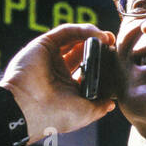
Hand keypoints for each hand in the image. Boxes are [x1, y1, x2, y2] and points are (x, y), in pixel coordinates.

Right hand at [0, 24, 117, 144]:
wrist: (29, 109)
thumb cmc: (55, 116)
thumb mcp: (85, 114)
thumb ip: (100, 107)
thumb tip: (111, 103)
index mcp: (67, 87)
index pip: (87, 70)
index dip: (103, 64)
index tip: (116, 61)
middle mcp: (58, 70)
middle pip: (82, 52)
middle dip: (100, 47)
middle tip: (113, 45)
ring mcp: (51, 56)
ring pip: (75, 39)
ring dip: (94, 35)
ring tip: (109, 38)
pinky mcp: (45, 44)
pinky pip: (67, 31)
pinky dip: (84, 30)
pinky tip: (98, 35)